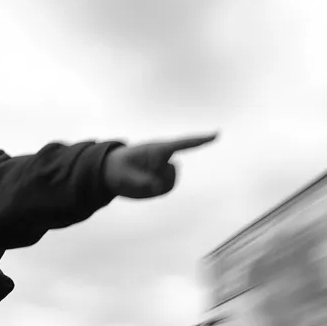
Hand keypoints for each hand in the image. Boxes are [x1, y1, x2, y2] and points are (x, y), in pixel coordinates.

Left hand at [103, 133, 217, 198]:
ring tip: (137, 180)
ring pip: (169, 183)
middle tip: (135, 177)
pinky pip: (164, 190)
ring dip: (155, 186)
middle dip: (158, 179)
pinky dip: (154, 191)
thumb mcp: (124, 174)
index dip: (200, 139)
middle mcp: (164, 158)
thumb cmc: (117, 168)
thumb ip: (140, 182)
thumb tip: (156, 186)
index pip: (182, 143)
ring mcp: (164, 169)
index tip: (216, 134)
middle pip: (172, 173)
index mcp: (157, 149)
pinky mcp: (162, 180)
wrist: (111, 172)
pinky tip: (142, 185)